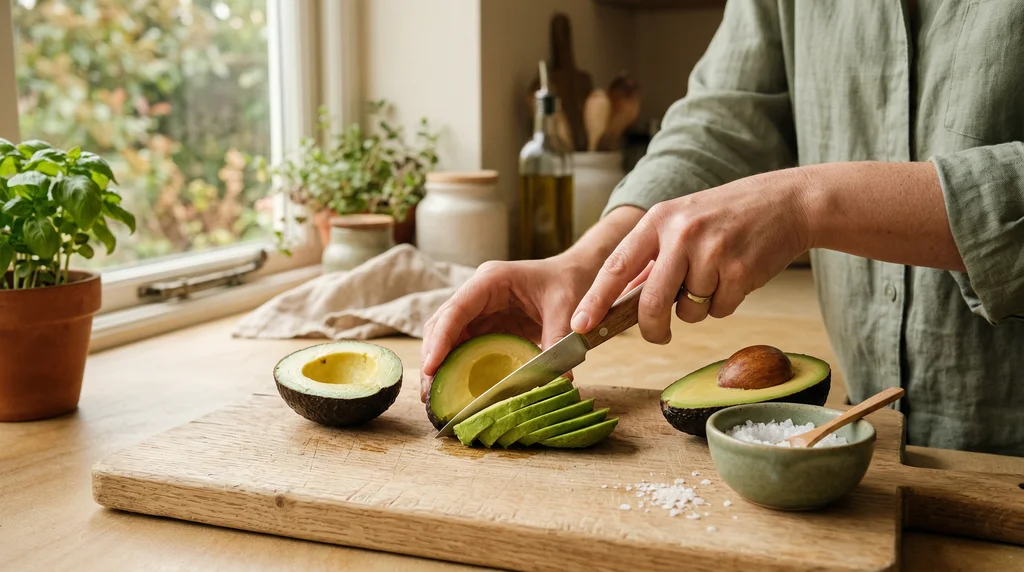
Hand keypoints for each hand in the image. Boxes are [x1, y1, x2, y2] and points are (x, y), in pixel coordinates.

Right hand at [419, 255, 599, 401]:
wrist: (575, 274)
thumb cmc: (568, 283)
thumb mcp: (565, 310)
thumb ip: (559, 341)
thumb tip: (560, 380)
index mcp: (492, 280)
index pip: (456, 310)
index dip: (440, 339)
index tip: (430, 367)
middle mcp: (477, 293)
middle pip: (442, 323)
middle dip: (433, 356)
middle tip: (429, 392)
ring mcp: (479, 309)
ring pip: (447, 336)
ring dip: (439, 364)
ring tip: (435, 396)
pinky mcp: (485, 324)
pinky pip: (463, 345)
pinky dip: (456, 365)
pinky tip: (454, 389)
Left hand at [571, 169, 812, 343]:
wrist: (787, 203)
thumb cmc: (727, 217)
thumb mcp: (682, 222)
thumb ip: (652, 257)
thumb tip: (621, 297)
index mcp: (659, 219)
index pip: (617, 265)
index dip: (596, 299)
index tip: (580, 325)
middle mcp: (682, 233)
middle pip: (652, 302)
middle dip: (651, 328)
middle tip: (657, 336)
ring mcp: (712, 252)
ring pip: (689, 310)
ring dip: (699, 307)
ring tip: (716, 275)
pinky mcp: (741, 271)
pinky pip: (719, 310)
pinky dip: (725, 304)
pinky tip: (736, 276)